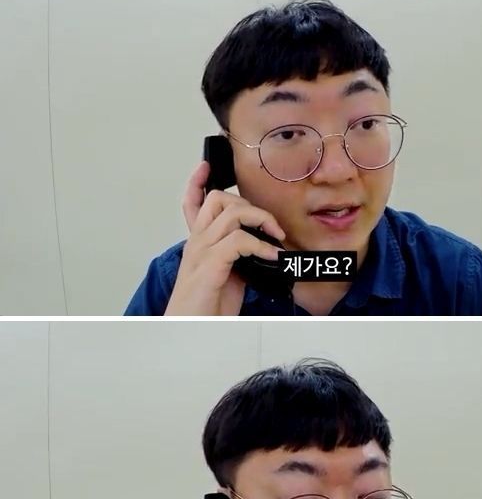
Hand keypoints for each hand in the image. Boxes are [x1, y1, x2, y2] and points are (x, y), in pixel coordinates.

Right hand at [164, 162, 285, 315]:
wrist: (189, 331)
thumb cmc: (206, 307)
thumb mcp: (225, 277)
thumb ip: (237, 258)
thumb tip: (263, 249)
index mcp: (199, 244)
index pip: (192, 204)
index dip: (197, 183)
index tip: (205, 167)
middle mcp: (197, 243)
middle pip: (219, 200)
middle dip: (251, 205)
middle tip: (271, 225)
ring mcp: (201, 252)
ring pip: (232, 214)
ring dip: (261, 220)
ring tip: (276, 237)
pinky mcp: (209, 266)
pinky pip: (239, 240)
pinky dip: (261, 245)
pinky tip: (271, 256)